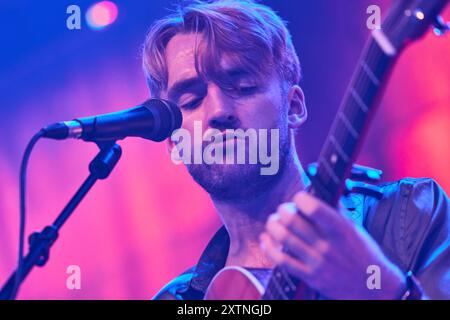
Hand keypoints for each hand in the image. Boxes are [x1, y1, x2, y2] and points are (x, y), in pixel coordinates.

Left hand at [260, 191, 405, 298]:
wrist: (373, 287)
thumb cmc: (364, 253)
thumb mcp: (354, 227)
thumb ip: (336, 209)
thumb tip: (322, 189)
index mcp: (340, 229)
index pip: (314, 209)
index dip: (300, 199)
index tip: (299, 198)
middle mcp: (327, 245)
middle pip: (293, 221)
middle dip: (283, 210)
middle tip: (283, 210)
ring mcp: (317, 262)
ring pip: (284, 238)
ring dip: (273, 225)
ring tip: (274, 221)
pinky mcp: (310, 276)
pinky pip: (282, 261)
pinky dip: (269, 248)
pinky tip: (265, 240)